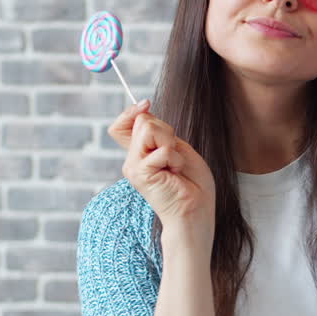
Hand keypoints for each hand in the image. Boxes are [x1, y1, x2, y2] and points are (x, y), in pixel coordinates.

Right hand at [108, 100, 215, 239]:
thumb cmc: (192, 184)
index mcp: (140, 154)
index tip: (146, 104)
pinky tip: (175, 173)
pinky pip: (161, 149)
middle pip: (142, 121)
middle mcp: (132, 160)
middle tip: (175, 156)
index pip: (120, 125)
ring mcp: (134, 167)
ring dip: (170, 143)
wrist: (195, 211)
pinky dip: (175, 158)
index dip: (131, 111)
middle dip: (166, 130)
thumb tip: (143, 111)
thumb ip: (158, 133)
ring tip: (174, 165)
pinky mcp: (140, 173)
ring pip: (148, 128)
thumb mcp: (176, 148)